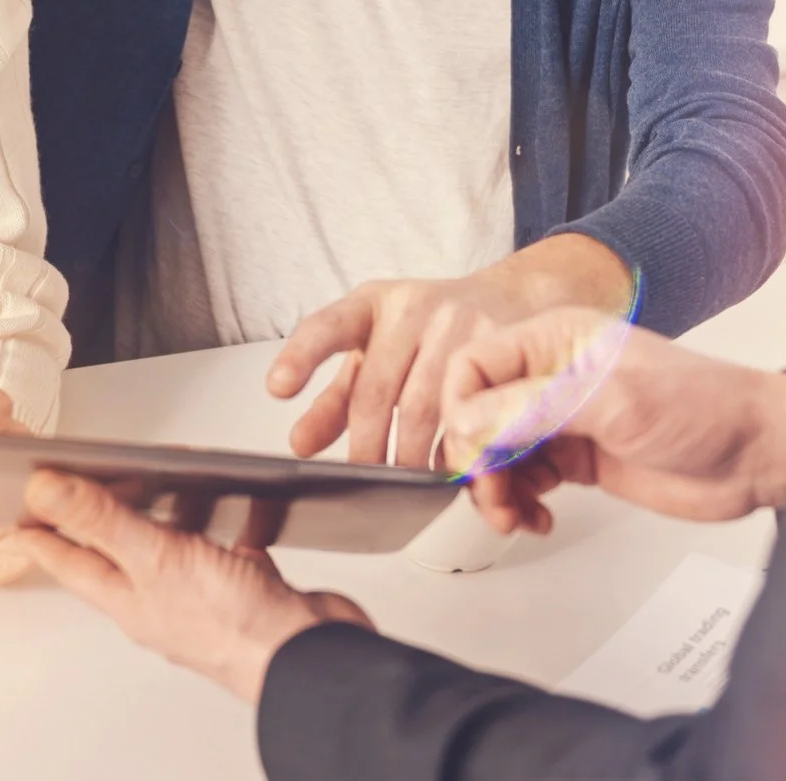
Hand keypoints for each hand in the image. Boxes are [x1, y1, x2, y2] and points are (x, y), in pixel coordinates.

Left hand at [16, 470, 371, 702]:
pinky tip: (238, 504)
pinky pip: (228, 544)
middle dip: (95, 517)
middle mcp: (160, 597)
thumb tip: (45, 492)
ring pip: (171, 545)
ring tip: (151, 486)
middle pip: (117, 551)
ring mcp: (203, 592)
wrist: (308, 654)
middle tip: (74, 492)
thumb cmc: (234, 626)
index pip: (70, 561)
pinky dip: (230, 518)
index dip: (42, 532)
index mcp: (129, 597)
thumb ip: (101, 521)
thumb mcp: (156, 558)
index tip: (19, 511)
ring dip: (162, 513)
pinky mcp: (244, 583)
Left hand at [268, 236, 633, 468]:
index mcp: (372, 304)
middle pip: (377, 390)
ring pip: (425, 408)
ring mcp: (458, 324)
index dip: (301, 357)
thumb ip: (335, 398)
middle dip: (367, 447)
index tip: (276, 387)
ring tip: (403, 487)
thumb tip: (300, 445)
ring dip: (410, 457)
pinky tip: (448, 469)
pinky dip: (455, 448)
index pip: (328, 327)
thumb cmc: (428, 332)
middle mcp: (412, 308)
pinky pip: (472, 412)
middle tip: (363, 484)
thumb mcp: (376, 350)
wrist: (509, 299)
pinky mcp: (498, 348)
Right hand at [438, 308, 785, 535]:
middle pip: (478, 414)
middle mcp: (552, 375)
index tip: (470, 453)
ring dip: (496, 489)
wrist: (756, 453)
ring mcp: (565, 417)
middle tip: (492, 495)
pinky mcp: (579, 456)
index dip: (460, 410)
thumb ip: (533, 409)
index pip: (474, 365)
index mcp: (555, 339)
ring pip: (498, 452)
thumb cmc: (703, 407)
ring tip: (514, 517)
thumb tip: (467, 422)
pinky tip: (537, 518)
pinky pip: (526, 478)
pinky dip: (521, 502)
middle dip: (477, 460)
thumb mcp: (611, 402)